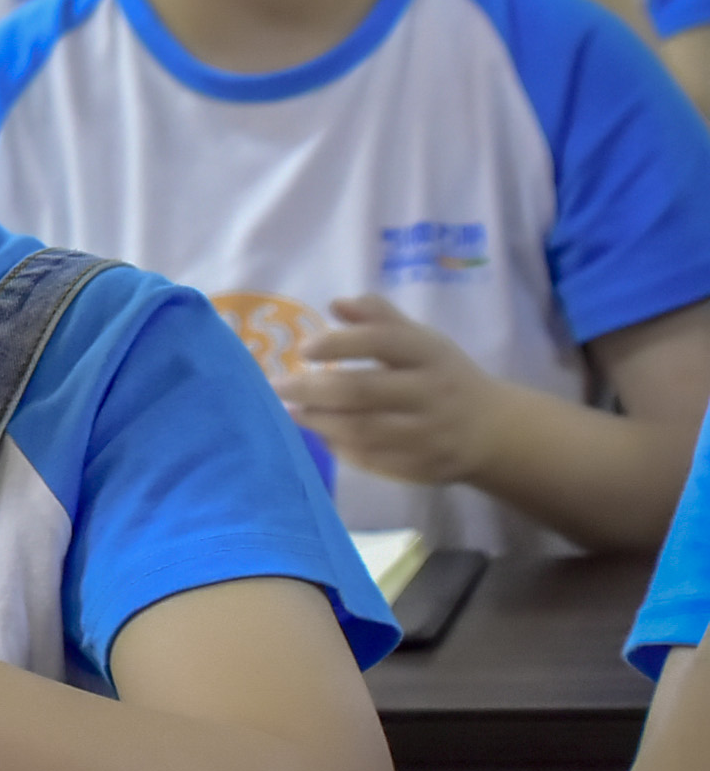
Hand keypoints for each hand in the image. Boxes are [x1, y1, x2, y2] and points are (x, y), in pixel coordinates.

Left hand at [277, 294, 506, 485]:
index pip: (383, 342)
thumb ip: (381, 319)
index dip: (340, 343)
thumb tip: (337, 303)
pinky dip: (340, 448)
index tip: (304, 348)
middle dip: (312, 389)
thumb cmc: (443, 376)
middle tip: (277, 386)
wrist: (493, 431)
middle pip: (363, 391)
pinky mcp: (422, 467)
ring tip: (291, 411)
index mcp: (431, 355)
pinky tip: (320, 435)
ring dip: (319, 421)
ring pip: (362, 430)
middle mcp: (431, 394)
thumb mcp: (422, 341)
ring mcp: (428, 434)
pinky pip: (371, 460)